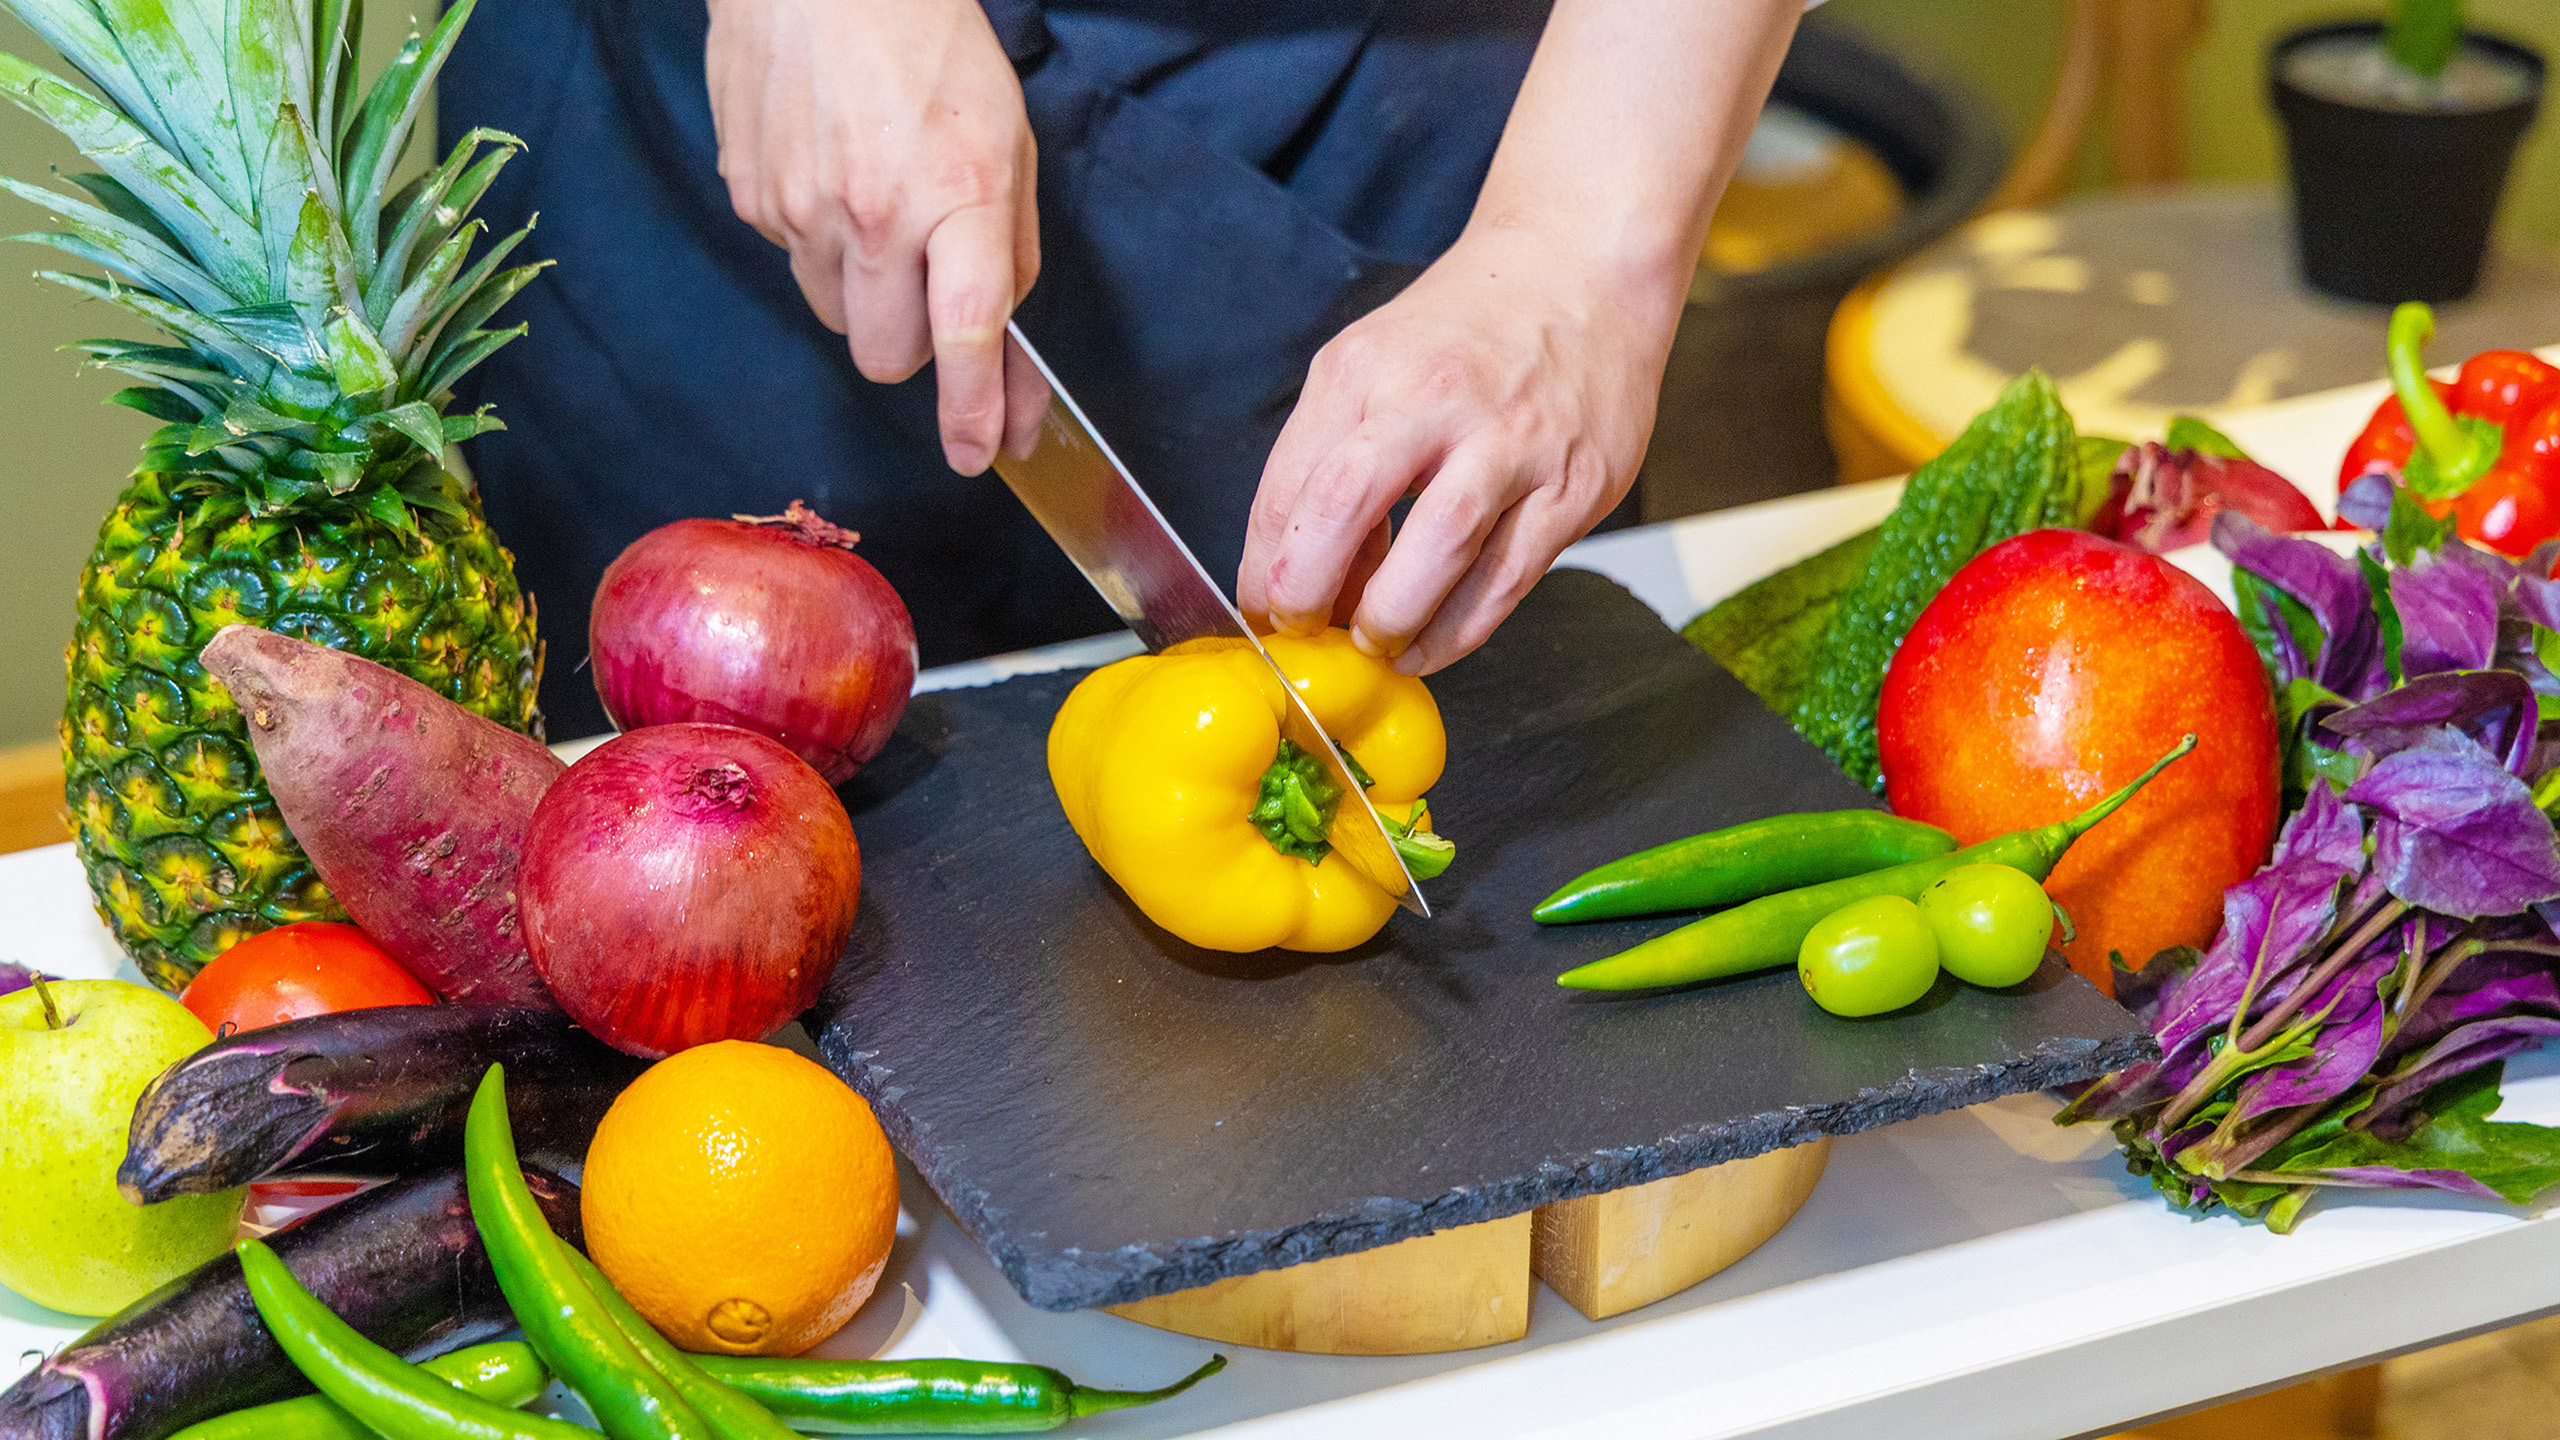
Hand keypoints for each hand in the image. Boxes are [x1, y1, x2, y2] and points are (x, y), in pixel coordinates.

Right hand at [706, 0, 1043, 472]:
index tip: (977, 454)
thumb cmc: (931, 48)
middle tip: (928, 291)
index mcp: (955, 195)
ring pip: (837, 318)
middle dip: (915, 349)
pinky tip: (833, 177)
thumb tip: (1006, 360)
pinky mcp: (750, 198)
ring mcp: (800, 209)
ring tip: (877, 211)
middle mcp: (872, 213)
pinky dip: (820, 245)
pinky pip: (794, 265)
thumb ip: (1011, 257)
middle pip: (887, 358)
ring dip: (866, 294)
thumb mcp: (1008, 146)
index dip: (974, 409)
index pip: (967, 334)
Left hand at [1237, 223, 1678, 674]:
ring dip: (1392, 618)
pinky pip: (1506, 579)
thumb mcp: (1372, 364)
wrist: (1581, 271)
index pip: (1291, 486)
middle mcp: (1435, 399)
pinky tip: (1429, 645)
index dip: (1265, 569)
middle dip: (1310, 589)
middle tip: (1308, 630)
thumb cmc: (1467, 331)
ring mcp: (1512, 443)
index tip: (1267, 611)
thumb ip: (1331, 459)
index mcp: (1366, 370)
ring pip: (1439, 549)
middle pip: (1346, 503)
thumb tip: (1301, 572)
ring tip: (1374, 643)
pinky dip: (1458, 630)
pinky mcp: (1573, 487)